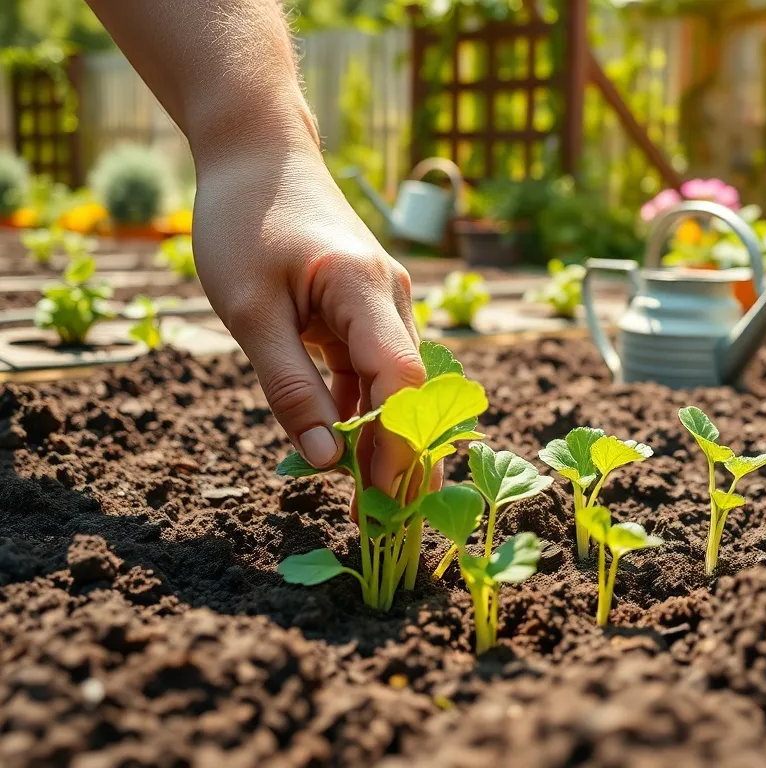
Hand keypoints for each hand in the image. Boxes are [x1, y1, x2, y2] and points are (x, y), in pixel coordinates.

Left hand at [192, 136, 424, 497]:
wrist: (256, 152)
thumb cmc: (244, 221)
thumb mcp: (249, 312)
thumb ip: (289, 388)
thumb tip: (324, 459)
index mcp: (364, 289)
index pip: (401, 379)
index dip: (398, 443)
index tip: (381, 499)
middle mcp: (390, 297)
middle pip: (411, 390)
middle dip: (404, 457)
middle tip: (392, 524)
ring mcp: (383, 302)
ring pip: (394, 385)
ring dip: (382, 439)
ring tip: (365, 501)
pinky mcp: (364, 308)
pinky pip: (370, 369)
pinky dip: (360, 409)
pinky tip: (343, 450)